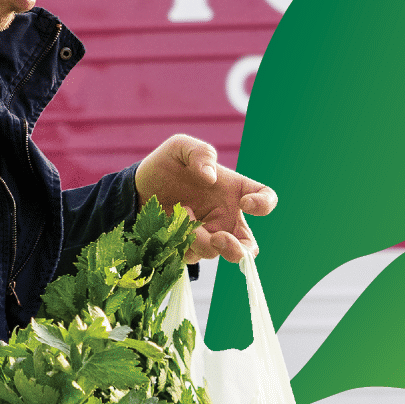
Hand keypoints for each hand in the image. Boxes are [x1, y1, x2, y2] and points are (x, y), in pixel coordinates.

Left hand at [135, 134, 277, 263]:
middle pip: (249, 246)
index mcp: (235, 190)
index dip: (264, 204)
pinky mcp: (189, 247)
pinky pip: (192, 256)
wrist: (139, 187)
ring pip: (216, 252)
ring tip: (182, 213)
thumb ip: (200, 152)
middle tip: (218, 239)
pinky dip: (181, 243)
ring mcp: (209, 235)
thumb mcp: (180, 147)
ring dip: (197, 238)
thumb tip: (210, 177)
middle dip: (239, 250)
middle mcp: (227, 217)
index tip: (245, 203)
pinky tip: (172, 225)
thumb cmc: (166, 164)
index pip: (265, 199)